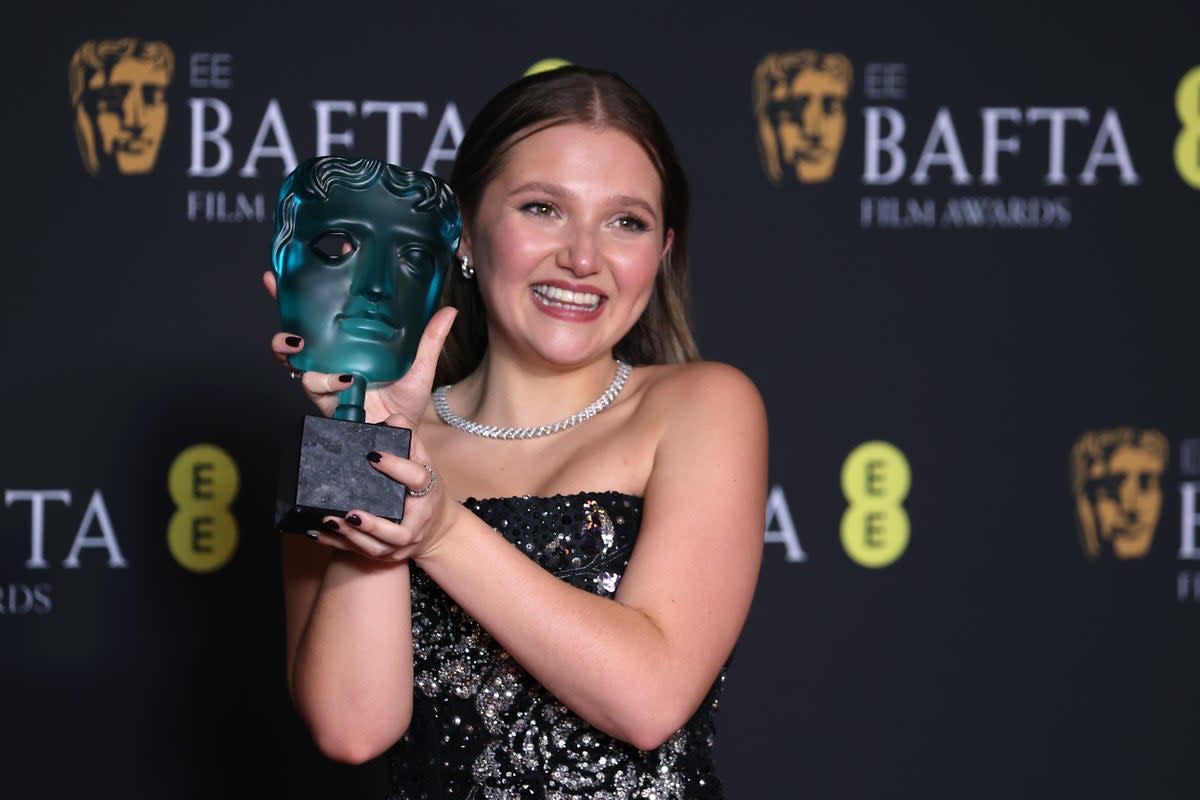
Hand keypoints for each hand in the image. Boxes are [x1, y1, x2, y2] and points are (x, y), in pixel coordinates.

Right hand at [263, 270, 456, 422]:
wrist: (402, 439)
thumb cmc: (406, 404)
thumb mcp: (420, 367)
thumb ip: (429, 340)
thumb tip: (448, 310)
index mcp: (350, 345)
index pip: (325, 312)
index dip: (311, 288)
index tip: (304, 263)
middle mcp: (332, 358)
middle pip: (298, 328)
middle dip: (282, 305)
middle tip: (275, 284)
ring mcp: (324, 378)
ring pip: (294, 357)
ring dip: (292, 346)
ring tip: (301, 341)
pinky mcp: (324, 400)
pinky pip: (310, 386)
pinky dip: (321, 380)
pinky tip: (341, 378)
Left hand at [312, 437, 461, 562]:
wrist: (439, 529)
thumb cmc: (426, 492)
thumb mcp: (425, 464)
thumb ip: (409, 441)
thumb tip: (393, 419)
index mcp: (426, 494)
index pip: (417, 479)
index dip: (396, 467)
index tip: (373, 456)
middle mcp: (416, 523)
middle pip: (399, 531)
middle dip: (374, 524)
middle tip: (350, 512)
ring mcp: (401, 544)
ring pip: (378, 548)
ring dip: (354, 537)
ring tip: (331, 520)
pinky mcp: (386, 555)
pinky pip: (360, 552)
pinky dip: (338, 544)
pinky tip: (319, 532)